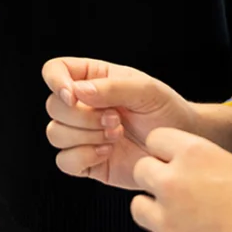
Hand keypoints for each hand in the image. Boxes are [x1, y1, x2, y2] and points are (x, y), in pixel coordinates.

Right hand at [42, 57, 198, 190]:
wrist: (178, 147)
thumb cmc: (165, 110)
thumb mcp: (145, 90)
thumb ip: (112, 88)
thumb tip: (77, 92)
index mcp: (91, 79)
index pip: (55, 70)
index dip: (56, 82)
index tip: (73, 96)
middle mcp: (81, 105)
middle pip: (53, 106)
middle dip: (83, 116)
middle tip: (115, 119)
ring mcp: (81, 134)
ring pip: (55, 133)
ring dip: (85, 136)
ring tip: (116, 135)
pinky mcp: (85, 161)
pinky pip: (64, 161)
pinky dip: (82, 157)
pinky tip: (107, 152)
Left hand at [129, 128, 231, 231]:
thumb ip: (208, 163)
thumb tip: (191, 167)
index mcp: (195, 154)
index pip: (156, 138)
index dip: (167, 151)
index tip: (176, 161)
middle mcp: (174, 182)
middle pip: (141, 170)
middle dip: (157, 179)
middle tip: (179, 193)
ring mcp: (167, 218)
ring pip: (138, 206)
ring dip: (155, 211)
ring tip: (180, 220)